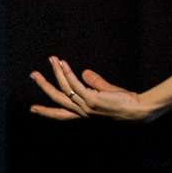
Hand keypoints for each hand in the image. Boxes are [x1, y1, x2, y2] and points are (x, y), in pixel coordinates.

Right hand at [29, 55, 154, 122]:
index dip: (46, 111)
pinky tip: (63, 64)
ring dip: (56, 72)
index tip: (32, 108)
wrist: (138, 110)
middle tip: (33, 74)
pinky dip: (68, 73)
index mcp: (84, 113)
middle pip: (57, 99)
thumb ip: (95, 83)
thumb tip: (84, 72)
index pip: (60, 113)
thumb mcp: (107, 92)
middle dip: (44, 86)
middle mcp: (82, 112)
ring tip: (51, 60)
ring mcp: (86, 107)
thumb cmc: (125, 102)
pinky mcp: (92, 101)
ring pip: (65, 88)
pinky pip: (75, 85)